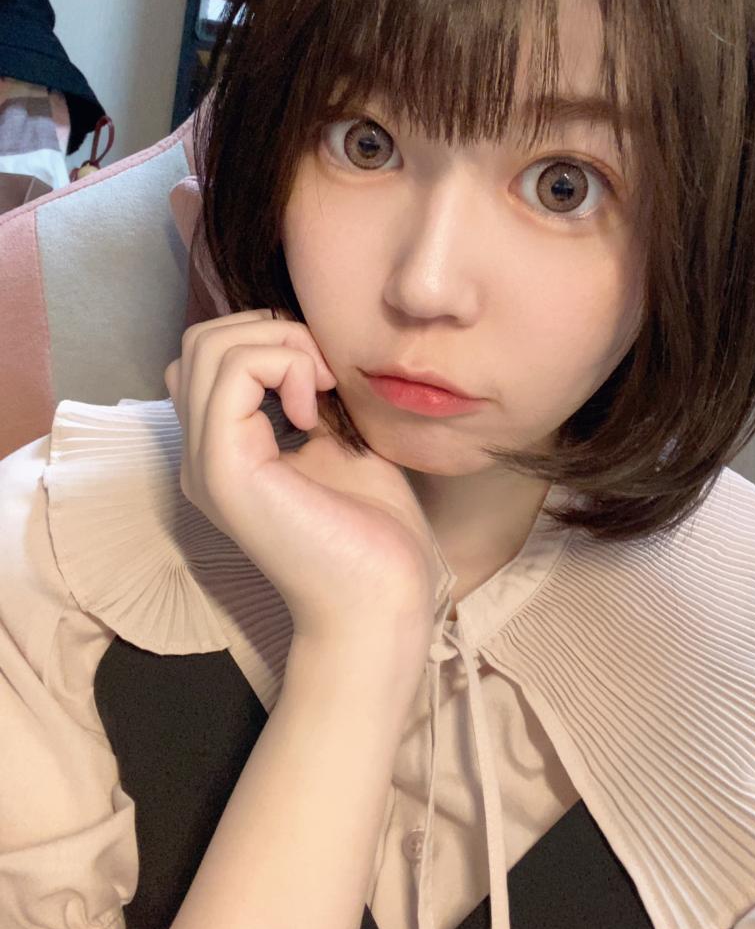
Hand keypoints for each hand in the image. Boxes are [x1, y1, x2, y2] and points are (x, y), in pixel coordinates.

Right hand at [163, 309, 440, 648]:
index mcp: (226, 448)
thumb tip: (310, 347)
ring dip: (280, 343)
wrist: (380, 599)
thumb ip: (311, 396)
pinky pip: (235, 372)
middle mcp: (202, 453)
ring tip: (320, 388)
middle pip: (200, 341)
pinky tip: (313, 412)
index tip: (322, 377)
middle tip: (321, 374)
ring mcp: (206, 462)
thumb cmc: (372, 531)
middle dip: (270, 329)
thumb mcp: (339, 441)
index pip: (209, 356)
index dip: (267, 340)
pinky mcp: (225, 468)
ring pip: (209, 346)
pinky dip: (284, 366)